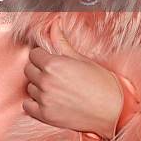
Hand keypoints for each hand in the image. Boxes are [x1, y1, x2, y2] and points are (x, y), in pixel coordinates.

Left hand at [22, 17, 122, 138]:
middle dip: (38, 69)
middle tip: (53, 73)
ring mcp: (45, 99)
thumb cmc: (101, 83)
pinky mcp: (46, 116)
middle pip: (29, 70)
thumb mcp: (81, 58)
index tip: (50, 60)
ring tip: (54, 87)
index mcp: (53, 64)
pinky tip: (47, 100)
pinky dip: (34, 103)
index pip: (34, 54)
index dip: (42, 56)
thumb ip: (61, 41)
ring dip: (38, 86)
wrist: (113, 111)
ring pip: (30, 87)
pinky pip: (28, 106)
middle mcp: (46, 81)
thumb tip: (54, 24)